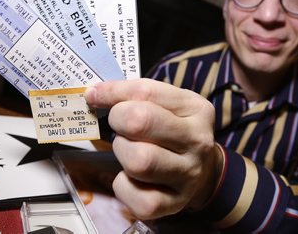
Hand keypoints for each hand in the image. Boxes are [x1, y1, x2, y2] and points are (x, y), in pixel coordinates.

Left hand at [85, 78, 222, 219]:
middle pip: (140, 123)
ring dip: (122, 152)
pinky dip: (122, 185)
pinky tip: (132, 177)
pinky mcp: (173, 205)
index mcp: (196, 109)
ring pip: (137, 161)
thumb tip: (95, 94)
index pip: (146, 92)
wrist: (202, 170)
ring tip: (128, 149)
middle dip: (118, 120)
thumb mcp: (168, 104)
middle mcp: (197, 142)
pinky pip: (132, 194)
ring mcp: (188, 176)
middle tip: (119, 125)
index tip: (94, 95)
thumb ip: (136, 95)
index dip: (112, 92)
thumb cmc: (175, 131)